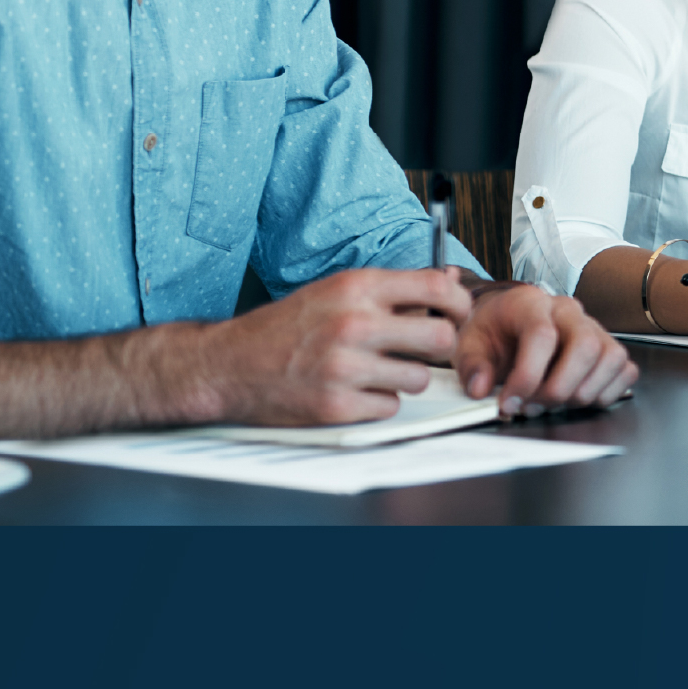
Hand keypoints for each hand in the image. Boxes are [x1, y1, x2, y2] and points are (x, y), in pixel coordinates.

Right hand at [195, 267, 470, 425]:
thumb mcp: (335, 291)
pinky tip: (355, 390)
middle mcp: (353, 324)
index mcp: (355, 288)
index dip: (459, 303)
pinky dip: (378, 402)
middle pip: (440, 337)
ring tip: (378, 371)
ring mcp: (344, 367)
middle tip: (421, 349)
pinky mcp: (336, 405)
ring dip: (405, 378)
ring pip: (419, 378)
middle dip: (437, 347)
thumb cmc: (284, 327)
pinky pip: (389, 407)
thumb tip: (448, 281)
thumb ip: (390, 289)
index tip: (458, 314)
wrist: (228, 364)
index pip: (437, 288)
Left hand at [456, 282, 639, 417]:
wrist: (505, 326)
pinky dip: (607, 392)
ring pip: (611, 358)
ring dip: (584, 392)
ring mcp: (594, 327)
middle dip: (560, 388)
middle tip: (533, 407)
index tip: (508, 404)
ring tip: (553, 404)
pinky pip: (626, 369)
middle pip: (586, 345)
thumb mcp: (468, 344)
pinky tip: (577, 398)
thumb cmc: (492, 334)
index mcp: (532, 303)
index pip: (543, 335)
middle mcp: (569, 311)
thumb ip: (472, 366)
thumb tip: (480, 389)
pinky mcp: (608, 347)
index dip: (527, 377)